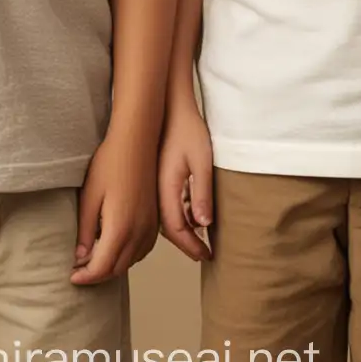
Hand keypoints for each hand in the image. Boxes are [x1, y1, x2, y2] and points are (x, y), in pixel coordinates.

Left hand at [72, 126, 159, 284]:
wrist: (137, 144)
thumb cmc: (109, 164)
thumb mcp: (89, 195)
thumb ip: (85, 229)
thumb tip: (81, 257)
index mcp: (121, 229)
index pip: (103, 267)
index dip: (86, 277)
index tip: (71, 278)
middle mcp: (140, 234)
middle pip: (117, 268)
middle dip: (97, 275)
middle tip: (78, 272)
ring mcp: (151, 229)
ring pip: (131, 262)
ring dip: (112, 267)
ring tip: (91, 263)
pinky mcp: (155, 222)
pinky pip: (142, 251)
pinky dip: (126, 257)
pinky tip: (113, 249)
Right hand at [158, 94, 213, 261]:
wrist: (169, 105)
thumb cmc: (188, 130)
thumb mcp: (201, 161)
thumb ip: (201, 193)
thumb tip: (203, 224)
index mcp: (166, 185)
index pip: (176, 227)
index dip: (191, 245)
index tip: (206, 256)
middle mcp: (155, 187)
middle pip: (166, 226)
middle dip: (185, 243)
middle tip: (204, 254)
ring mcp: (154, 181)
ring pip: (164, 215)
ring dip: (180, 230)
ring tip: (198, 239)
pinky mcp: (156, 175)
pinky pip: (164, 204)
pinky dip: (176, 216)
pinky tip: (189, 215)